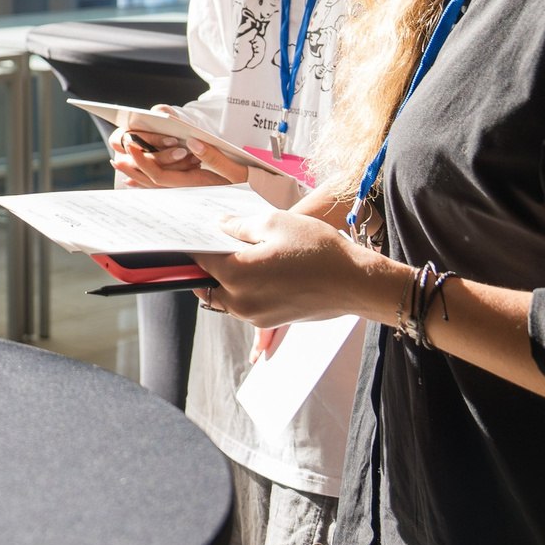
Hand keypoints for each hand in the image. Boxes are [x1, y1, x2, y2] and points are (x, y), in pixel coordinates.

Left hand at [108, 105, 249, 188]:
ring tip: (123, 164)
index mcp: (196, 186)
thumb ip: (213, 157)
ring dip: (139, 175)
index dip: (143, 162)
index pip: (161, 176)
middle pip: (154, 182)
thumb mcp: (236, 170)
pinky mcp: (193, 192)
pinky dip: (150, 183)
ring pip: (158, 186)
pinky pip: (166, 189)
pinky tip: (138, 180)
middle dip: (135, 168)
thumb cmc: (252, 186)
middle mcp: (189, 192)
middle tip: (118, 155)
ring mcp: (190, 193)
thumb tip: (191, 142)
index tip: (131, 147)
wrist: (263, 202)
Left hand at [195, 206, 407, 329]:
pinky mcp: (269, 321)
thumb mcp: (275, 223)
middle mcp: (240, 301)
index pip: (199, 260)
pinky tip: (258, 269)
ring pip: (224, 297)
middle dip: (205, 265)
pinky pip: (243, 305)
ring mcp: (255, 316)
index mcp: (236, 275)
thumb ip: (239, 226)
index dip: (193, 244)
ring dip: (223, 279)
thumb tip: (219, 225)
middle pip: (206, 283)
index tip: (189, 235)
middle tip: (212, 244)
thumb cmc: (318, 249)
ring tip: (238, 254)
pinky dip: (242, 289)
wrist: (356, 282)